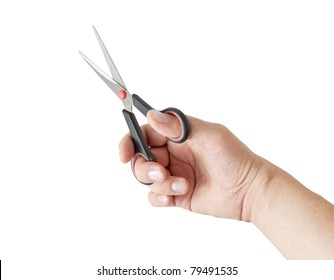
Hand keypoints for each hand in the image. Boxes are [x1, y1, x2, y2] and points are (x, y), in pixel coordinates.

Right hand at [119, 110, 262, 220]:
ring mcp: (174, 174)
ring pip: (147, 179)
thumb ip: (179, 127)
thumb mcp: (210, 136)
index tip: (123, 154)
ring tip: (182, 186)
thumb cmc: (235, 159)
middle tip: (163, 172)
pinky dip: (159, 198)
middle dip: (146, 168)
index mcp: (178, 136)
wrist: (249, 191)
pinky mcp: (177, 193)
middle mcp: (173, 153)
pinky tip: (174, 197)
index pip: (145, 133)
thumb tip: (153, 115)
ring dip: (159, 184)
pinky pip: (155, 196)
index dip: (130, 142)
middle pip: (141, 158)